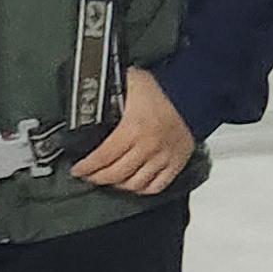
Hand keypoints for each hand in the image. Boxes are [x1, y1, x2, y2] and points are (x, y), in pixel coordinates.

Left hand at [72, 68, 198, 195]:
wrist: (194, 89)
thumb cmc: (164, 85)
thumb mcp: (130, 83)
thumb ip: (110, 90)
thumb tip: (91, 92)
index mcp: (133, 128)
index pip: (103, 157)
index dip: (87, 167)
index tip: (77, 170)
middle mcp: (148, 147)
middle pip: (116, 174)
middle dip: (97, 178)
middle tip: (89, 175)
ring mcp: (163, 157)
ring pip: (135, 183)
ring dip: (118, 184)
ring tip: (108, 179)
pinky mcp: (176, 163)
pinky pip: (157, 186)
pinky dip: (143, 189)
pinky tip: (133, 184)